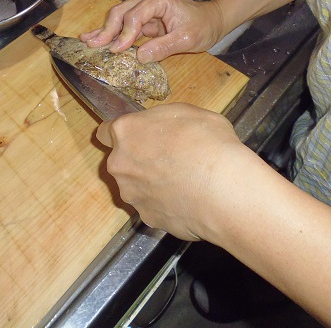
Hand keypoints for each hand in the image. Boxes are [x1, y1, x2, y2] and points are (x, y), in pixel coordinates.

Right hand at [81, 0, 224, 62]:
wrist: (212, 21)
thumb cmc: (203, 27)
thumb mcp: (187, 39)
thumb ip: (164, 47)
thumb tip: (139, 57)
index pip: (135, 16)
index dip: (124, 34)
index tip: (116, 50)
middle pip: (121, 13)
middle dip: (107, 30)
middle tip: (93, 45)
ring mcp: (145, 8)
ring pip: (119, 18)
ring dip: (105, 31)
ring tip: (88, 42)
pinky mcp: (145, 19)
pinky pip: (126, 26)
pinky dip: (113, 34)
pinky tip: (98, 39)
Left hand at [96, 103, 245, 240]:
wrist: (224, 191)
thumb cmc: (209, 144)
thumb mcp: (188, 113)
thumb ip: (162, 121)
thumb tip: (160, 128)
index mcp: (126, 132)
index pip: (105, 132)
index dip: (123, 134)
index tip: (138, 136)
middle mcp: (120, 164)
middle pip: (121, 161)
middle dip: (139, 160)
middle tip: (170, 158)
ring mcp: (132, 195)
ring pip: (136, 187)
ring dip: (152, 184)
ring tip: (184, 181)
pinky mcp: (148, 218)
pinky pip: (153, 207)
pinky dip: (166, 204)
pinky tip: (188, 199)